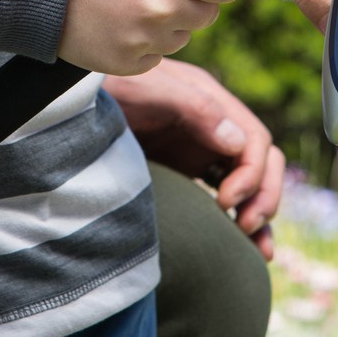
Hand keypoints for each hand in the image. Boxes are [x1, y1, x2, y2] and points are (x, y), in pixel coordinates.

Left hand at [104, 58, 284, 260]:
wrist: (73, 100)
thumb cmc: (111, 86)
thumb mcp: (149, 87)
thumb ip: (194, 107)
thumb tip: (238, 142)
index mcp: (212, 102)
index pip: (255, 141)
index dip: (252, 174)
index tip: (226, 200)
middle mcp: (215, 126)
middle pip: (264, 163)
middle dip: (263, 196)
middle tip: (243, 225)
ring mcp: (204, 149)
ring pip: (252, 183)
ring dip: (260, 213)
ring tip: (256, 248)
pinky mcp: (189, 168)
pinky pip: (228, 195)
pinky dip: (242, 219)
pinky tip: (252, 249)